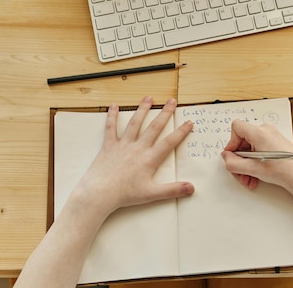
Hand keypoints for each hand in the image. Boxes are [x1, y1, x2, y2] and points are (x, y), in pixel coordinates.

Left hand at [73, 96, 194, 222]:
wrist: (101, 193)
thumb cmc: (125, 194)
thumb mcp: (152, 194)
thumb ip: (173, 190)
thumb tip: (191, 188)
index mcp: (149, 159)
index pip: (169, 142)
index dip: (181, 132)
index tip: (189, 122)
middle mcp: (138, 147)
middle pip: (154, 127)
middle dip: (165, 113)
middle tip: (172, 101)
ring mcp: (123, 144)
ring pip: (135, 123)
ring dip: (143, 109)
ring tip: (149, 98)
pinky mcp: (109, 145)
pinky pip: (111, 128)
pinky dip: (112, 116)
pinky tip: (114, 105)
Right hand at [222, 120, 292, 194]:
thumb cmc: (283, 170)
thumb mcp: (252, 168)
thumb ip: (234, 163)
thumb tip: (226, 157)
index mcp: (259, 132)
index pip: (236, 127)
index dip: (231, 142)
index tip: (232, 156)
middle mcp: (266, 130)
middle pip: (243, 140)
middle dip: (240, 159)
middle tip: (240, 172)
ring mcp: (272, 135)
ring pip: (251, 147)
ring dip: (247, 164)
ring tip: (249, 178)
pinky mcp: (276, 142)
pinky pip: (259, 149)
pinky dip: (255, 161)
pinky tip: (256, 176)